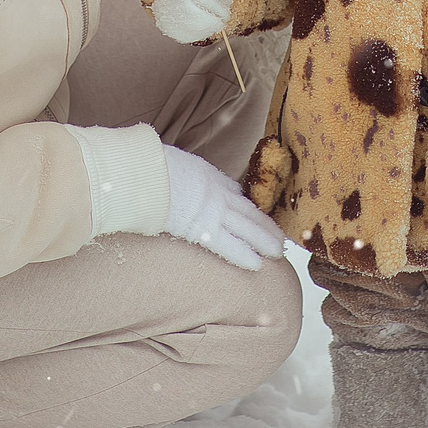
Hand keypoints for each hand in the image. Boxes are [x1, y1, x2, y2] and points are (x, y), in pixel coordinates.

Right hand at [160, 145, 287, 269]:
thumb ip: (176, 173)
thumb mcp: (170, 162)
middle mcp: (216, 192)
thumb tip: (167, 177)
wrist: (147, 173)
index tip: (256, 214)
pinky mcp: (203, 229)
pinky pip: (228, 245)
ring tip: (279, 253)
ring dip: (263, 241)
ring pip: (246, 228)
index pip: (232, 192)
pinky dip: (242, 255)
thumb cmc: (149, 167)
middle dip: (264, 225)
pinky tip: (257, 265)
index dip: (245, 205)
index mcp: (207, 175)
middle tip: (280, 237)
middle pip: (247, 211)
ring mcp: (213, 211)